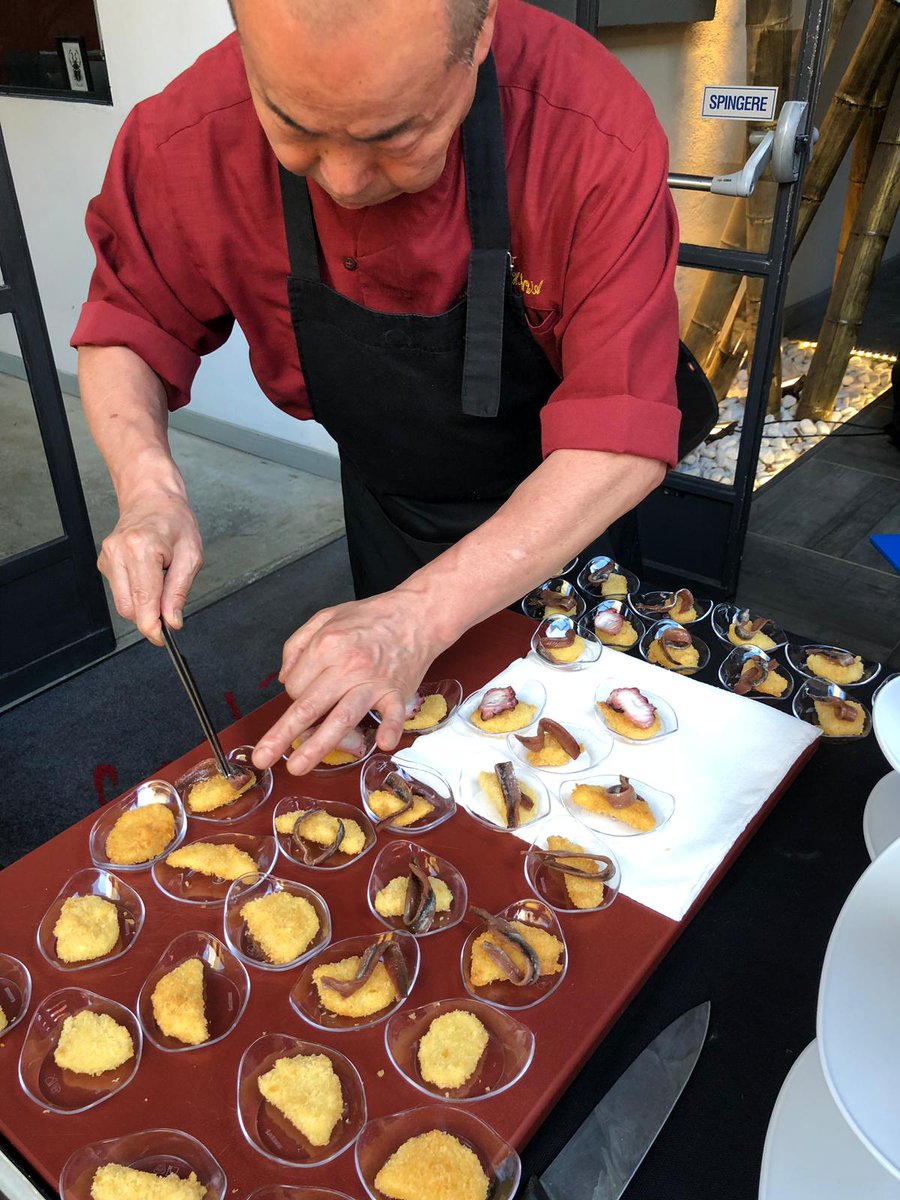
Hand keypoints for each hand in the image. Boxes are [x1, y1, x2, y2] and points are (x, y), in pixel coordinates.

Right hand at [98, 492, 202, 644]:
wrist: (152, 498)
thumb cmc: (174, 520)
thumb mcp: (191, 555)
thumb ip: (179, 591)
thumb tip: (171, 621)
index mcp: (141, 548)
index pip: (142, 602)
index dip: (152, 627)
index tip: (163, 638)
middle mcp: (118, 552)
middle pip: (129, 608)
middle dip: (150, 616)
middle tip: (170, 608)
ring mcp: (107, 556)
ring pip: (123, 603)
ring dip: (143, 603)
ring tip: (160, 580)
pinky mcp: (103, 561)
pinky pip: (120, 590)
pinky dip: (136, 592)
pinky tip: (147, 574)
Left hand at [252, 592, 441, 774]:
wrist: (416, 614)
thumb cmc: (371, 617)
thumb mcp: (326, 617)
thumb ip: (298, 644)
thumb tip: (283, 677)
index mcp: (326, 646)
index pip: (295, 686)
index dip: (293, 696)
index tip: (304, 696)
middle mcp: (346, 666)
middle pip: (308, 707)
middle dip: (282, 735)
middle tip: (263, 757)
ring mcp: (373, 682)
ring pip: (341, 718)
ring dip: (318, 745)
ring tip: (298, 766)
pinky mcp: (396, 691)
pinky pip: (393, 713)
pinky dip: (389, 728)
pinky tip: (382, 743)